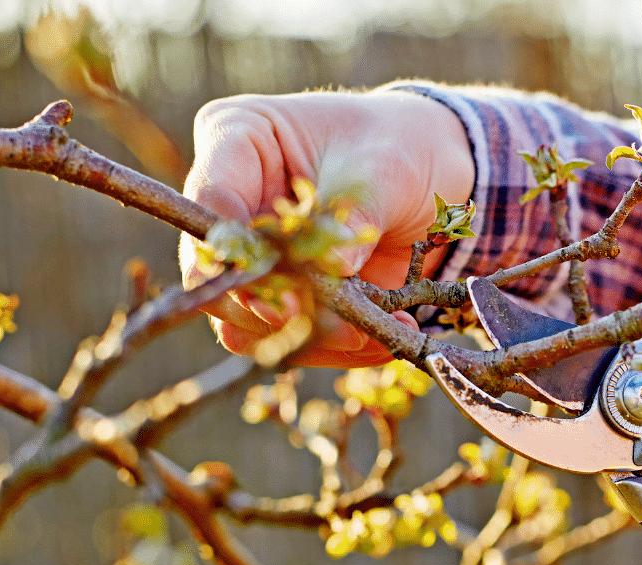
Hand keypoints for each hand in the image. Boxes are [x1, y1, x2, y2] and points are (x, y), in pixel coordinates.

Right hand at [179, 90, 474, 366]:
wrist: (432, 177)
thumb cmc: (400, 147)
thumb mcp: (387, 169)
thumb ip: (355, 213)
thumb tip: (335, 267)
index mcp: (238, 139)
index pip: (210, 202)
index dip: (236, 256)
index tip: (278, 293)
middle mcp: (232, 204)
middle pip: (215, 278)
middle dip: (278, 312)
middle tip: (341, 326)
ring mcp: (254, 257)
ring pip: (245, 322)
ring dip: (308, 340)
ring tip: (371, 335)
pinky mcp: (285, 297)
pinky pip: (288, 340)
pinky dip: (334, 349)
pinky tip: (381, 338)